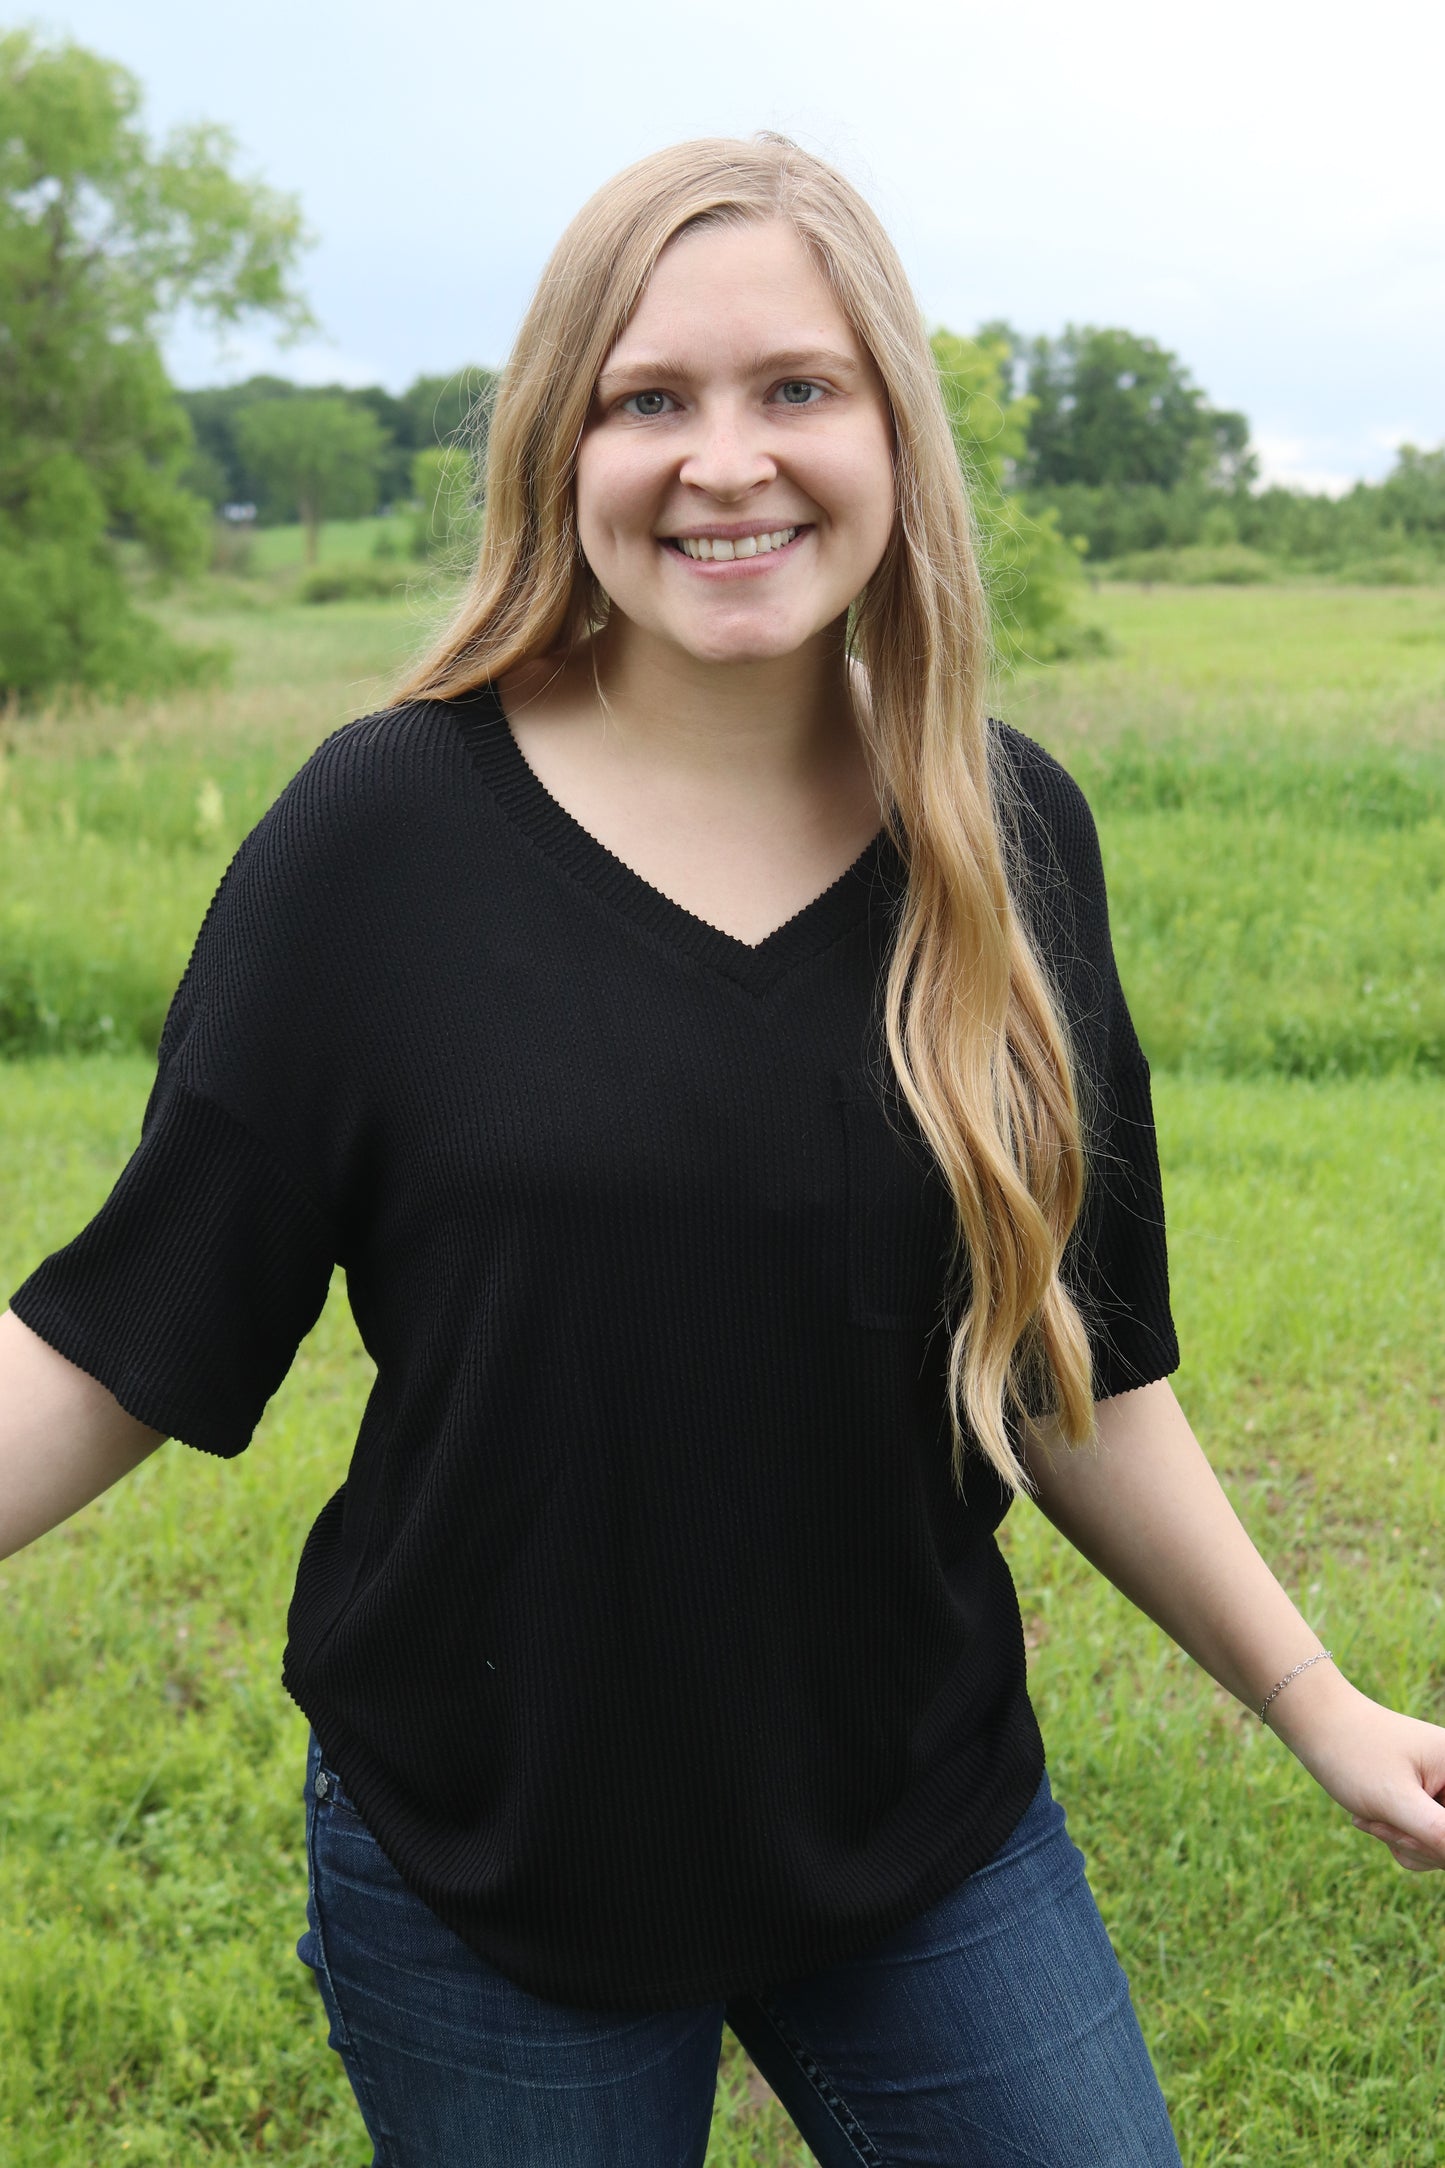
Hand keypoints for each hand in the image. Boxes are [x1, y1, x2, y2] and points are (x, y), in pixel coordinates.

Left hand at [1267, 1668, 1444, 1872]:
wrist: (1316, 1723)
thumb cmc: (1353, 1755)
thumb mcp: (1399, 1802)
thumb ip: (1442, 1836)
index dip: (1438, 1843)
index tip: (1404, 1822)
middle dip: (1415, 1843)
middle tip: (1378, 1822)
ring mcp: (1440, 1786)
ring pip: (1437, 1845)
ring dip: (1402, 1841)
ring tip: (1370, 1816)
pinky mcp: (1424, 1797)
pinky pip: (1423, 1838)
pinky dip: (1397, 1835)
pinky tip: (1371, 1817)